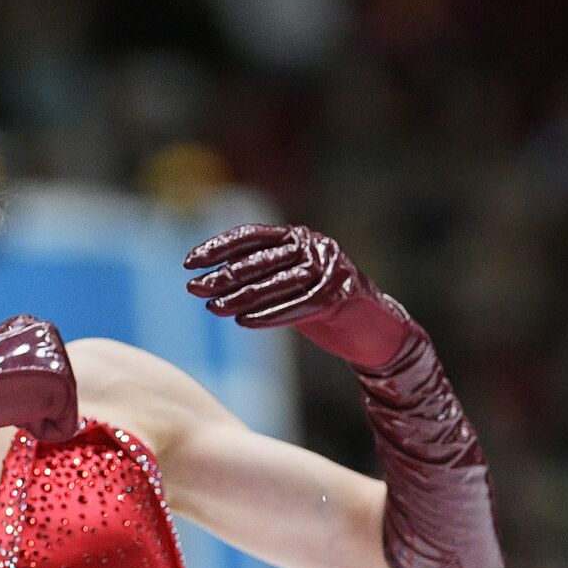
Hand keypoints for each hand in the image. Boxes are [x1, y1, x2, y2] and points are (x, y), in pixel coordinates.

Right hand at [0, 314, 79, 441]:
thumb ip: (20, 368)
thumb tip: (35, 386)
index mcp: (30, 325)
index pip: (47, 374)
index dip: (23, 393)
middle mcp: (48, 332)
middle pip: (59, 390)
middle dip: (34, 406)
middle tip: (2, 400)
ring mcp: (57, 356)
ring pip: (62, 409)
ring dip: (35, 418)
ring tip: (6, 405)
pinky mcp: (63, 385)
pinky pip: (65, 426)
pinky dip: (43, 432)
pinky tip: (18, 419)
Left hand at [183, 223, 416, 371]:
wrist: (377, 331)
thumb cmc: (327, 309)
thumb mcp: (289, 286)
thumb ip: (261, 278)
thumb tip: (211, 280)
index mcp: (299, 237)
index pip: (251, 236)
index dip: (218, 247)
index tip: (189, 263)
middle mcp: (315, 246)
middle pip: (260, 259)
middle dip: (223, 275)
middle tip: (194, 288)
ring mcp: (330, 268)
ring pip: (276, 282)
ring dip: (241, 297)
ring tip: (213, 308)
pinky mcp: (342, 293)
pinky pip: (298, 304)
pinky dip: (270, 314)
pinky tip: (245, 322)